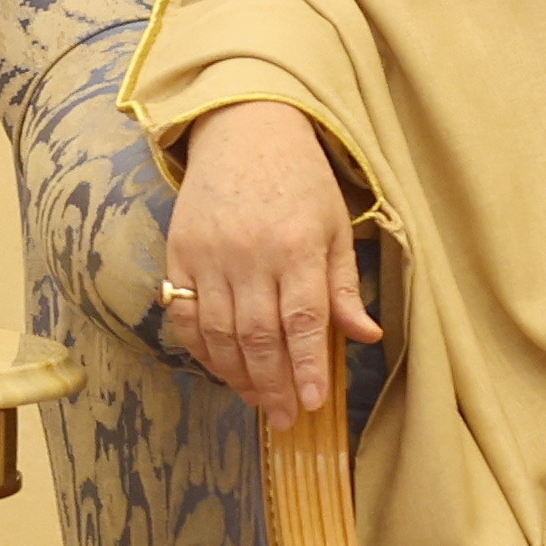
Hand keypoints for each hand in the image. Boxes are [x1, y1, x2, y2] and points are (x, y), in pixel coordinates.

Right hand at [159, 100, 379, 428]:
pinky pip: (183, 313)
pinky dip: (199, 348)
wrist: (244, 127)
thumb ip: (344, 285)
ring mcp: (208, 255)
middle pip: (259, 336)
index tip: (313, 404)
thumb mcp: (335, 224)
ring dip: (238, 374)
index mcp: (296, 246)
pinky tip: (219, 367)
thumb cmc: (300, 177)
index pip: (303, 321)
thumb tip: (366, 337)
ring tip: (258, 399)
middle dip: (273, 384)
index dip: (307, 368)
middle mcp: (250, 254)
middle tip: (285, 417)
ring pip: (218, 332)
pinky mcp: (178, 252)